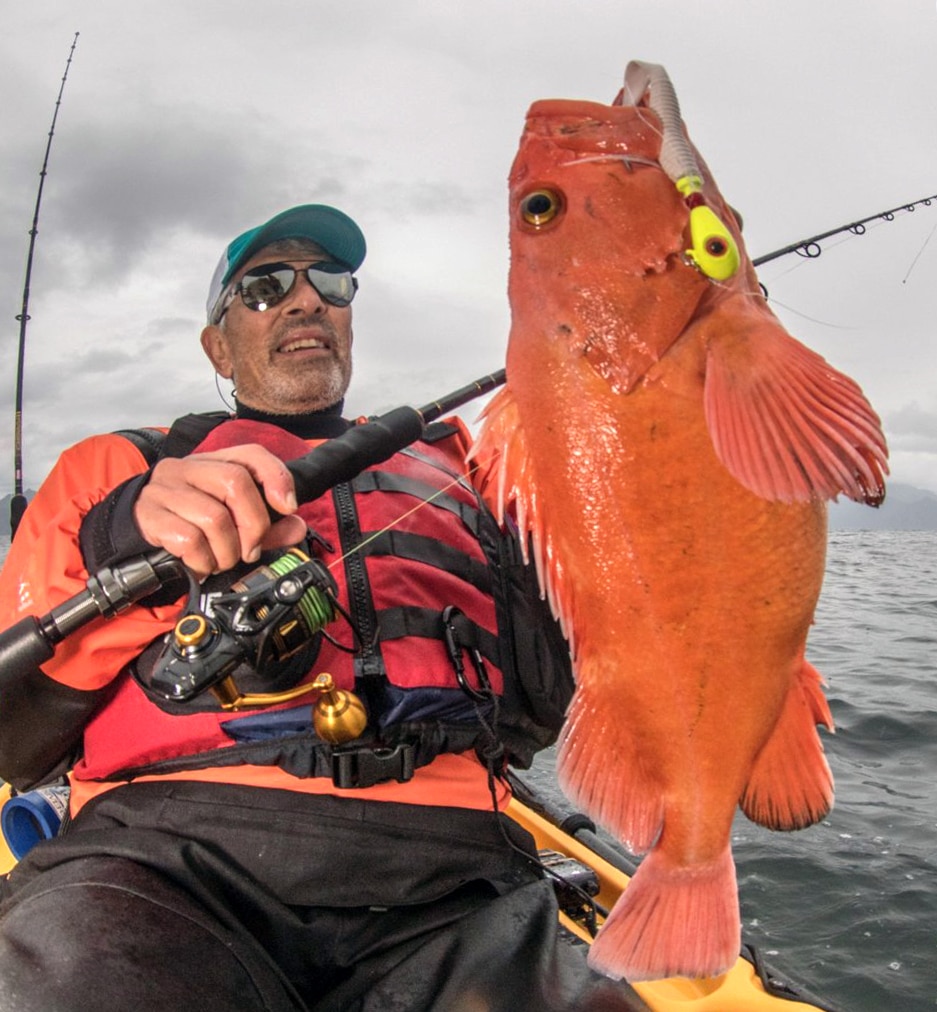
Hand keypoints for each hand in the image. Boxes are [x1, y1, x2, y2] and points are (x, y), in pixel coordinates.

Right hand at [133, 444, 307, 578]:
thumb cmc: (190, 518)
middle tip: (251, 549)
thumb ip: (269, 524)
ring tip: (223, 559)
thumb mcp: (231, 516)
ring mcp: (165, 489)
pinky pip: (189, 540)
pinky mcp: (149, 515)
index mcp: (213, 462)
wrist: (136, 524)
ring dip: (228, 551)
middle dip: (254, 525)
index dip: (276, 477)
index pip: (251, 454)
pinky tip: (202, 564)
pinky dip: (204, 560)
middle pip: (235, 482)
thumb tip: (296, 527)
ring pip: (214, 517)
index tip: (288, 507)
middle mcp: (188, 468)